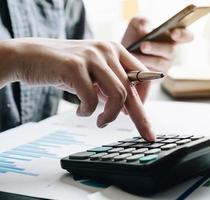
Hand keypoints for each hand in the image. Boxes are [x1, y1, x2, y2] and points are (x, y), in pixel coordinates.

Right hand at [0, 38, 154, 140]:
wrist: (30, 56)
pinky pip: (92, 99)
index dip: (145, 96)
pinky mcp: (75, 67)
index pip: (142, 75)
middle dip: (140, 116)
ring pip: (118, 95)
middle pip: (132, 89)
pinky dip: (88, 111)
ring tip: (100, 122)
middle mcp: (107, 50)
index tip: (139, 112)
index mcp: (115, 50)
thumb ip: (110, 86)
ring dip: (111, 116)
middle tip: (146, 134)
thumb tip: (127, 108)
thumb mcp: (93, 74)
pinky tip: (79, 111)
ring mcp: (92, 57)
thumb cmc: (64, 68)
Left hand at [122, 17, 193, 71]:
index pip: (186, 36)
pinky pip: (152, 74)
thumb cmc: (135, 36)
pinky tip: (133, 64)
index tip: (174, 33)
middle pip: (171, 50)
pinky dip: (142, 68)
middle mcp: (172, 51)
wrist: (125, 53)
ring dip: (146, 59)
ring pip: (160, 63)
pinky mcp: (159, 77)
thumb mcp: (137, 24)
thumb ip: (142, 22)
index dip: (183, 35)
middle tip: (143, 46)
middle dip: (156, 48)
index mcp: (173, 36)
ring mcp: (167, 65)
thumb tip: (146, 29)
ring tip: (133, 55)